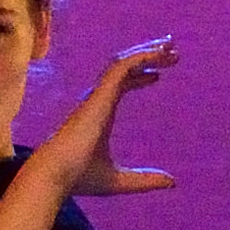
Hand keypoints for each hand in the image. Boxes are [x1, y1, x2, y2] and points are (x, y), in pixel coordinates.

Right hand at [23, 37, 179, 199]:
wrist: (58, 175)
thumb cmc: (80, 178)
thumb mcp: (120, 180)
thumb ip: (145, 179)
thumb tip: (172, 183)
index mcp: (98, 114)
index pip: (120, 86)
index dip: (139, 78)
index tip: (157, 76)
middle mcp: (97, 99)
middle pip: (123, 68)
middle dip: (146, 56)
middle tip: (170, 49)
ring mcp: (97, 94)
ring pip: (123, 62)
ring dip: (147, 52)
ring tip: (170, 46)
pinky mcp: (99, 94)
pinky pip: (122, 66)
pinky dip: (141, 57)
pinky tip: (159, 55)